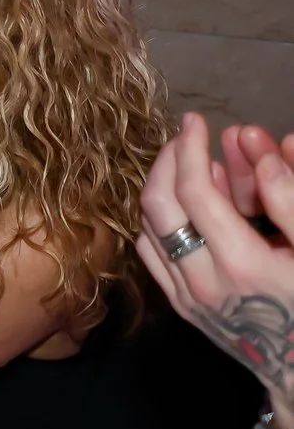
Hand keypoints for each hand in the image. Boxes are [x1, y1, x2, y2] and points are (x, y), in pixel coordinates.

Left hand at [140, 111, 293, 417]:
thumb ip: (291, 202)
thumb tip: (262, 154)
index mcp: (244, 265)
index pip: (194, 192)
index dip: (190, 148)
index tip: (196, 121)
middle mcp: (204, 282)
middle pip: (158, 204)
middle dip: (168, 160)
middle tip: (188, 136)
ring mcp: (187, 298)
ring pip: (147, 226)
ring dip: (163, 186)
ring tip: (192, 165)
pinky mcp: (181, 307)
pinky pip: (151, 251)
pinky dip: (160, 218)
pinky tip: (187, 202)